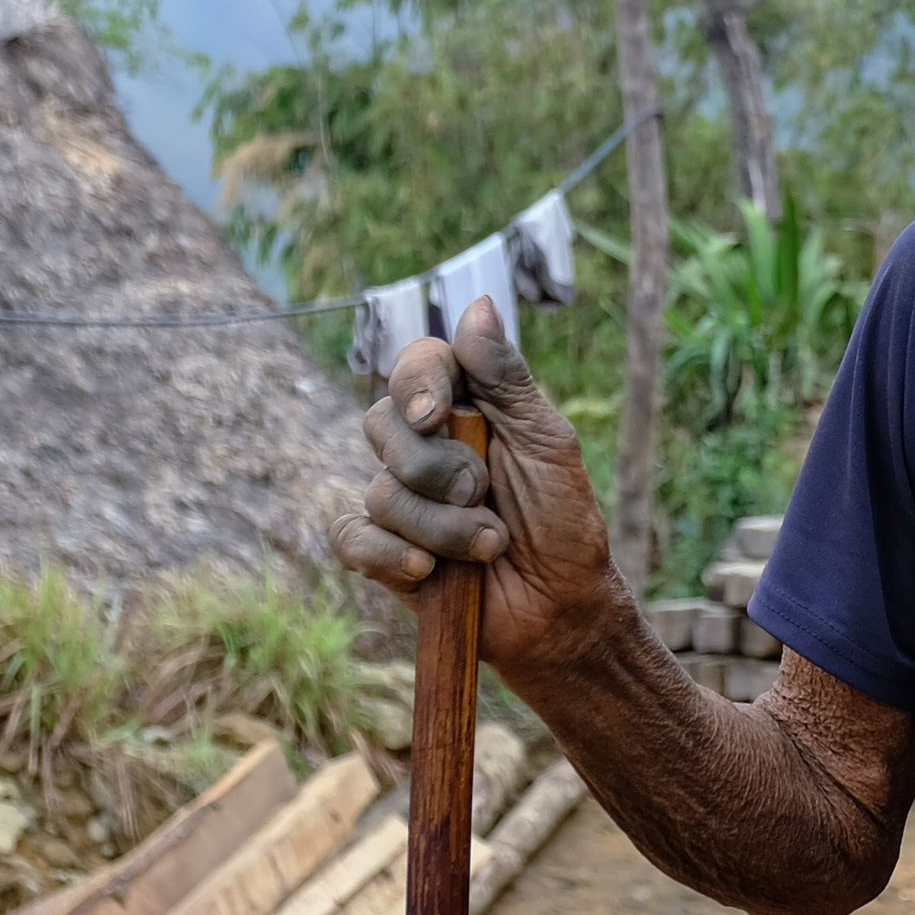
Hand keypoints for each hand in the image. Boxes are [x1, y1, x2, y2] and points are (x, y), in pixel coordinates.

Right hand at [330, 298, 620, 681]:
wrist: (563, 609)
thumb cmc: (564, 523)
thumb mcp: (547, 443)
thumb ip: (507, 379)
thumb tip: (476, 305)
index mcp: (464, 410)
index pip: (417, 368)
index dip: (416, 384)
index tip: (434, 415)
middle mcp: (422, 448)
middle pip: (381, 425)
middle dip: (437, 469)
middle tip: (486, 496)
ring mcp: (399, 500)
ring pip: (380, 492)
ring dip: (442, 527)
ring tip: (490, 546)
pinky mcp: (381, 553)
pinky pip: (351, 539)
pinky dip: (389, 554)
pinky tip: (428, 570)